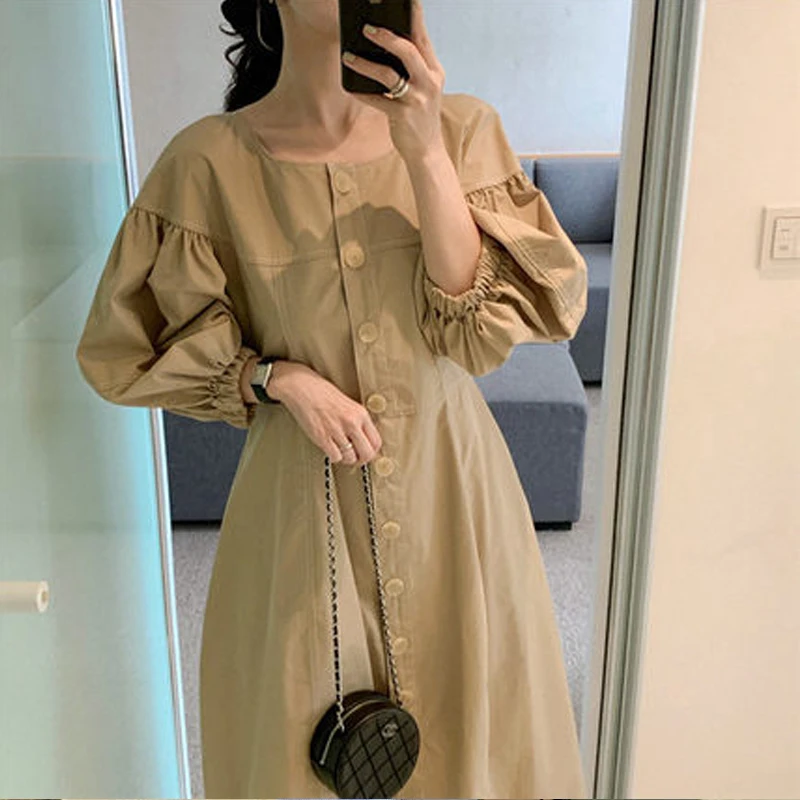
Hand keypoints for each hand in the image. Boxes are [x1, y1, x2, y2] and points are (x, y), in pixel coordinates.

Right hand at [272, 362, 382, 466]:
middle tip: (356, 458)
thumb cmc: (322, 392)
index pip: (376, 441)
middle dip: (362, 459)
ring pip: (350, 458)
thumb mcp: (348, 404)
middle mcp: (351, 422)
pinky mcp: (322, 437)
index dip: (372, 451)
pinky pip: (335, 457)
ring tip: (341, 451)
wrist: (301, 387)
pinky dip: (333, 456)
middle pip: (367, 453)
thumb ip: (357, 421)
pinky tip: (330, 448)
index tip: (366, 452)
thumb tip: (363, 439)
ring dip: (346, 458)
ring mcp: (337, 430)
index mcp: (360, 413)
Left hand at [342, 0, 446, 163]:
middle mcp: (429, 83)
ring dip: (365, 64)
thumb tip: (384, 44)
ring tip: (348, 57)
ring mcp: (417, 100)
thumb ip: (412, 68)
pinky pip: (377, 100)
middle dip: (385, 36)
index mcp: (435, 72)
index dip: (413, 16)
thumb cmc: (420, 117)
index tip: (405, 0)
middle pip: (408, 50)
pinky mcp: (403, 117)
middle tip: (366, 28)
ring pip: (388, 74)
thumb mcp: (423, 89)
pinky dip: (362, 93)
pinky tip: (350, 88)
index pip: (423, 38)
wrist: (427, 151)